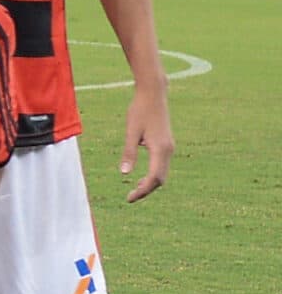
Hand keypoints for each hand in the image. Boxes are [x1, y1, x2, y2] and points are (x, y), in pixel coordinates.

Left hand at [119, 83, 173, 202]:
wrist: (153, 94)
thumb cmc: (139, 110)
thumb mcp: (130, 132)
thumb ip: (129, 152)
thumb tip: (124, 173)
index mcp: (160, 149)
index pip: (154, 178)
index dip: (142, 190)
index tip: (129, 198)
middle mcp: (168, 150)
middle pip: (161, 179)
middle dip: (147, 190)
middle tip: (130, 197)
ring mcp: (170, 147)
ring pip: (163, 173)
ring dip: (150, 183)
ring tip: (134, 189)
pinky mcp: (167, 144)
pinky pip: (162, 165)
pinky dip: (154, 174)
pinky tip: (141, 176)